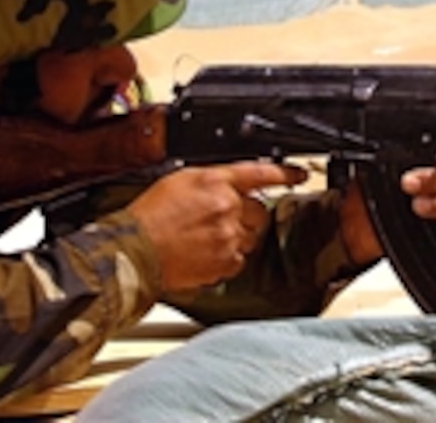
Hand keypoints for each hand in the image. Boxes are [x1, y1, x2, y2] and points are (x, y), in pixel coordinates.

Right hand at [128, 161, 306, 291]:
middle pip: (259, 209)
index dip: (285, 173)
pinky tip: (204, 253)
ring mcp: (229, 236)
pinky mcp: (225, 262)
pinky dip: (226, 257)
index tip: (300, 175)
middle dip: (245, 214)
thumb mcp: (179, 180)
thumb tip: (227, 184)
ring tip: (206, 237)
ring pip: (250, 235)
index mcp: (216, 181)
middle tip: (219, 219)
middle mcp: (228, 207)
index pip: (261, 173)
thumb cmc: (149, 216)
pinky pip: (239, 259)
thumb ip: (212, 180)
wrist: (135, 251)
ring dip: (236, 236)